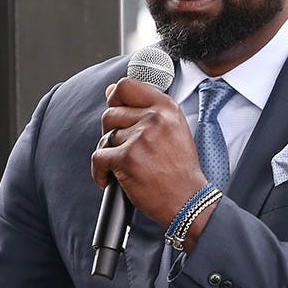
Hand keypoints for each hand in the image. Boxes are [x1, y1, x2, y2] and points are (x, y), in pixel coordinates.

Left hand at [92, 78, 207, 229]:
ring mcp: (140, 138)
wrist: (189, 201)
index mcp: (167, 108)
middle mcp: (154, 119)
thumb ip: (144, 108)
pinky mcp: (127, 159)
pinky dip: (100, 172)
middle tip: (124, 148)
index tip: (116, 111)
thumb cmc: (180, 170)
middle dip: (111, 132)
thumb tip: (110, 90)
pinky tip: (109, 179)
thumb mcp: (173, 130)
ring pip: (105, 137)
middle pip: (110, 113)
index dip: (115, 99)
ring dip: (109, 154)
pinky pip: (98, 158)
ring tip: (124, 167)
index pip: (127, 86)